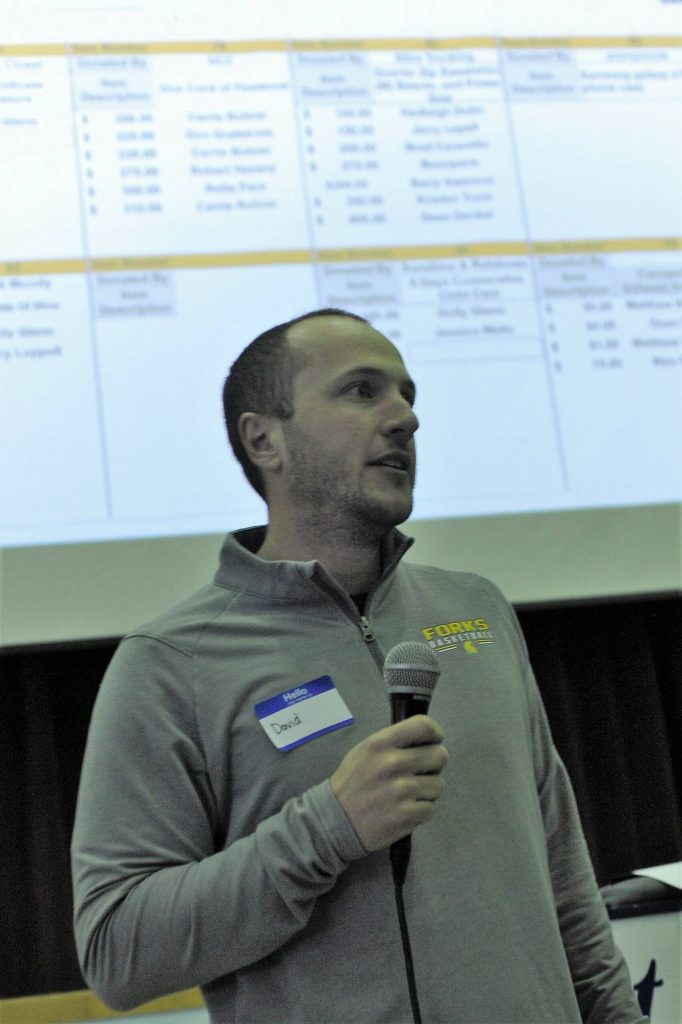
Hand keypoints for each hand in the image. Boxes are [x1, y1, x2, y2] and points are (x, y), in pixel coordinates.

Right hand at [330, 715, 447, 852]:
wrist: (334, 821)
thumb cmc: (352, 784)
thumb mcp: (365, 750)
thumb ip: (394, 742)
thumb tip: (426, 740)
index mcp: (381, 743)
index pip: (424, 726)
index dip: (435, 734)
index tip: (432, 742)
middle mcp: (393, 763)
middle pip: (440, 755)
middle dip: (433, 765)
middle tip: (419, 773)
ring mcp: (401, 790)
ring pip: (438, 784)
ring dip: (427, 791)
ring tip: (408, 795)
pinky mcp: (406, 815)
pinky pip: (431, 808)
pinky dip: (422, 811)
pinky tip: (405, 810)